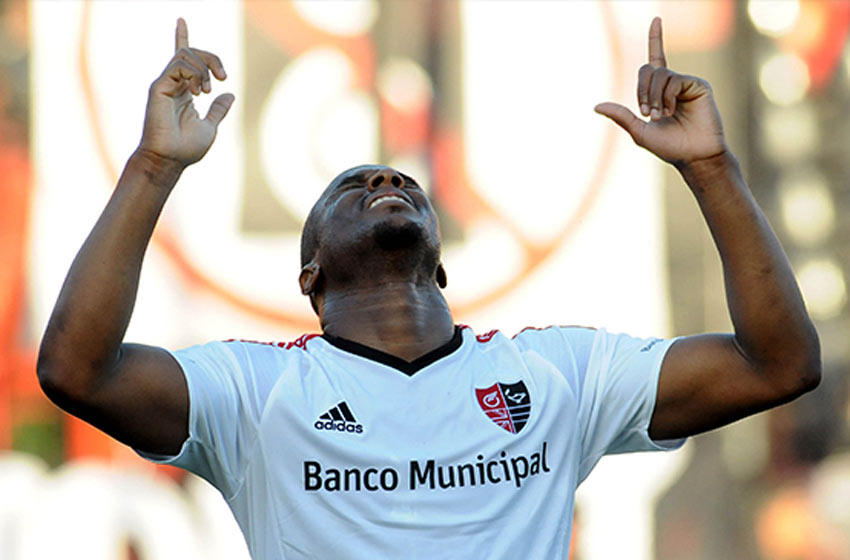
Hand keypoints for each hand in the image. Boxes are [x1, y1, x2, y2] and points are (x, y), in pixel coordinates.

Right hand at [138, 18, 234, 166]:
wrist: (170, 160)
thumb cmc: (186, 148)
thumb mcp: (210, 126)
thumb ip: (218, 110)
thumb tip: (230, 95)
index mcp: (183, 91)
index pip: (182, 58)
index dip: (182, 37)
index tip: (181, 20)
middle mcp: (172, 84)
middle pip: (191, 52)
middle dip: (212, 58)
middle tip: (224, 77)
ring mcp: (164, 84)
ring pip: (186, 55)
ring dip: (204, 68)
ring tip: (208, 90)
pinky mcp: (159, 87)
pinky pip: (179, 65)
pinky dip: (194, 74)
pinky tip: (198, 92)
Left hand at [595, 17, 726, 165]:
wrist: (693, 156)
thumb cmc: (669, 147)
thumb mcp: (639, 131)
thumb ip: (621, 116)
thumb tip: (596, 106)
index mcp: (659, 91)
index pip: (656, 59)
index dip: (656, 38)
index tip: (656, 18)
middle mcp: (673, 83)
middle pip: (648, 69)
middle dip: (641, 91)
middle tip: (646, 114)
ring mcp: (686, 83)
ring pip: (659, 75)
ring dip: (653, 97)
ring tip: (660, 116)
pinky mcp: (698, 85)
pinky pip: (673, 80)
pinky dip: (666, 97)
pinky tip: (671, 111)